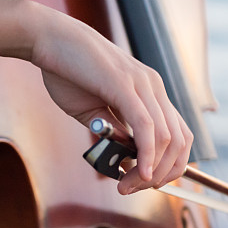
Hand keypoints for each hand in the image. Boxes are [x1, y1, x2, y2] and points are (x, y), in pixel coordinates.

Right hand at [29, 4, 192, 193]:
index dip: (167, 165)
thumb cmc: (66, 72)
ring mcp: (142, 85)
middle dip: (162, 174)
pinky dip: (147, 155)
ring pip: (166, 139)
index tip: (142, 182)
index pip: (177, 135)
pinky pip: (147, 127)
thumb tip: (126, 159)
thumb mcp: (93, 111)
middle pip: (180, 141)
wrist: (48, 39)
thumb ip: (113, 132)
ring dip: (150, 171)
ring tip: (127, 185)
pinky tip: (139, 173)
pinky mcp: (125, 86)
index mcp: (150, 91)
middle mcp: (153, 87)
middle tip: (134, 188)